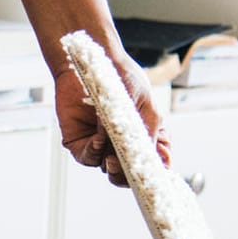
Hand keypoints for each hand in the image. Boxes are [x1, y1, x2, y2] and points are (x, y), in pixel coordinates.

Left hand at [54, 58, 169, 187]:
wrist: (93, 62)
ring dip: (112, 166)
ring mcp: (100, 145)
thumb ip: (151, 129)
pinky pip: (86, 156)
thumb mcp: (144, 103)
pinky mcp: (79, 142)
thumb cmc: (123, 79)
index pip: (150, 164)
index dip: (155, 171)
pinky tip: (99, 139)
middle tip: (131, 169)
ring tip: (113, 156)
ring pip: (107, 169)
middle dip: (130, 176)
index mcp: (140, 139)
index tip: (158, 172)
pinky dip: (94, 151)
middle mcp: (120, 145)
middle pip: (127, 175)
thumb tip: (155, 156)